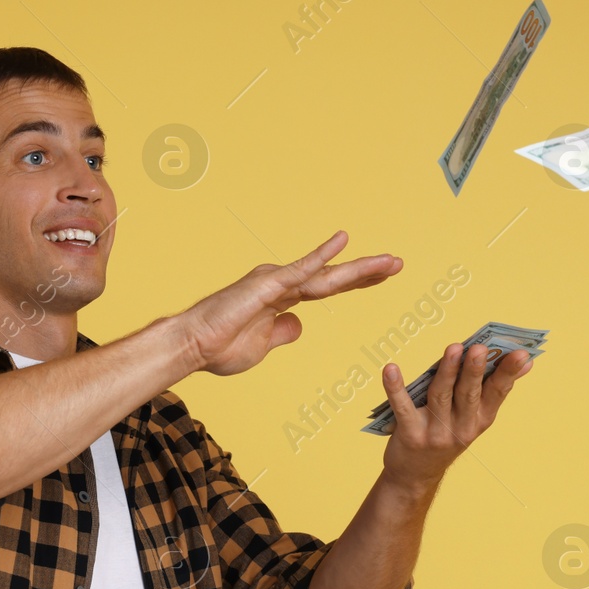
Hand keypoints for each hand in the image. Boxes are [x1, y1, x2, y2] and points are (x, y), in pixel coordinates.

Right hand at [177, 231, 399, 376]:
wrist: (192, 348)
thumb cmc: (219, 348)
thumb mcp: (263, 346)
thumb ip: (282, 332)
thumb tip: (299, 325)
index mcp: (282, 299)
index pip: (327, 287)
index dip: (355, 281)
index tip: (381, 277)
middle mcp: (281, 284)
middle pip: (333, 277)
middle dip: (366, 272)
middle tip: (397, 263)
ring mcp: (275, 281)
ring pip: (326, 273)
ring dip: (359, 268)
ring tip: (389, 263)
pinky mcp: (267, 284)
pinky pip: (300, 269)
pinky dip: (322, 255)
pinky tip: (341, 241)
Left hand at [379, 342, 533, 486]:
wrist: (416, 474)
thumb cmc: (447, 434)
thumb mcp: (475, 417)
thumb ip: (493, 388)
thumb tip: (525, 361)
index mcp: (480, 419)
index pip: (497, 392)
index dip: (509, 372)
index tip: (521, 353)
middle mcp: (461, 427)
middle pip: (468, 394)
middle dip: (475, 370)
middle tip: (480, 348)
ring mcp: (435, 432)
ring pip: (441, 396)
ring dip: (447, 372)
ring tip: (453, 349)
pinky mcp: (410, 434)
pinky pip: (402, 407)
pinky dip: (395, 387)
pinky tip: (391, 369)